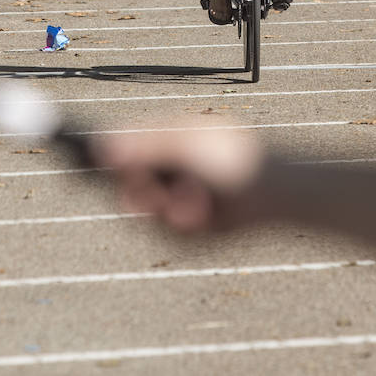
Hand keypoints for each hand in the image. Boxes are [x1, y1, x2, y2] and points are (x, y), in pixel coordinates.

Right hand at [98, 126, 265, 233]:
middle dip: (142, 197)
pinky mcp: (194, 223)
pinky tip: (211, 220)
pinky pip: (172, 236)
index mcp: (166, 139)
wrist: (275, 192)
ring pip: (148, 217)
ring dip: (171, 216)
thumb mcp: (185, 144)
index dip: (110, 164)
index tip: (100, 173)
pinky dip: (189, 231)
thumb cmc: (234, 158)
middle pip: (128, 189)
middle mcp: (169, 168)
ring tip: (200, 208)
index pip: (123, 149)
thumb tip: (101, 147)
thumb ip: (143, 146)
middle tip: (157, 201)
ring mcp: (181, 197)